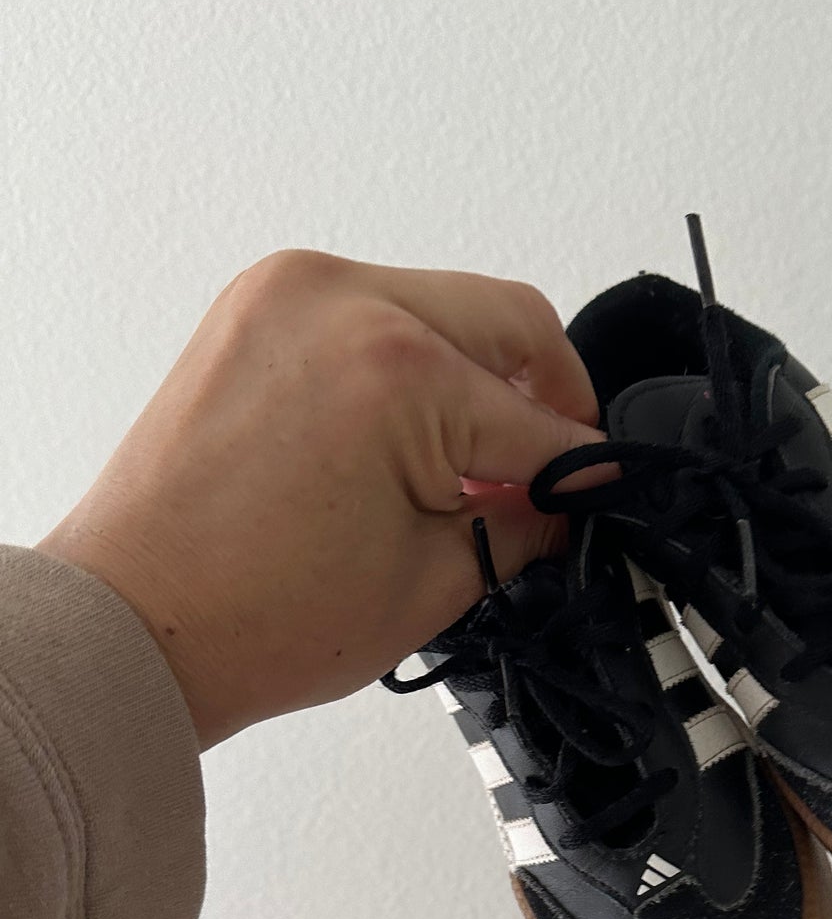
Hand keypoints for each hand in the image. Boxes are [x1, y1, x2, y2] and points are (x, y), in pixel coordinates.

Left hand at [38, 249, 608, 748]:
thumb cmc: (252, 619)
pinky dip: (409, 363)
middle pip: (508, 323)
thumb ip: (522, 523)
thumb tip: (566, 496)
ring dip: (478, 376)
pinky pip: (374, 311)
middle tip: (558, 468)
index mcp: (400, 373)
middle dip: (548, 398)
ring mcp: (292, 293)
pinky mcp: (259, 305)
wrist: (137, 624)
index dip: (585, 474)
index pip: (538, 422)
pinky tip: (413, 437)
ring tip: (474, 465)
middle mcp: (345, 305)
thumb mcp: (434, 582)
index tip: (608, 493)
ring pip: (444, 307)